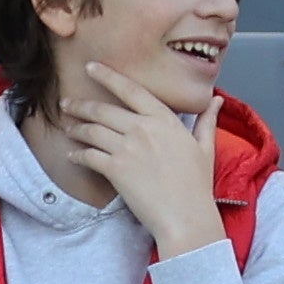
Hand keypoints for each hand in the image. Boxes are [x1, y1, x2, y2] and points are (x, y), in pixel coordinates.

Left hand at [53, 60, 229, 255]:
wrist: (186, 217)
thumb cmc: (197, 186)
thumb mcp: (206, 148)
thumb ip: (206, 121)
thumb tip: (217, 101)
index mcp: (165, 120)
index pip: (131, 90)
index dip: (108, 76)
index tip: (92, 67)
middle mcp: (143, 128)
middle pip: (104, 109)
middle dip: (82, 104)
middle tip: (67, 102)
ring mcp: (128, 148)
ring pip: (93, 130)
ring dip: (76, 128)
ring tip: (67, 127)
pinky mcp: (116, 169)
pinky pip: (89, 156)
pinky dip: (77, 154)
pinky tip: (71, 154)